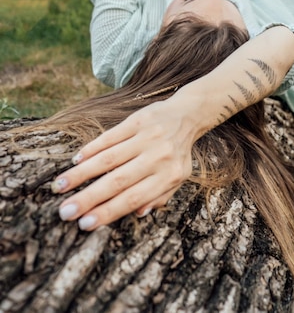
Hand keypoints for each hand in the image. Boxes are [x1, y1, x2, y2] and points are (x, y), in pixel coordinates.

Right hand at [51, 100, 194, 229]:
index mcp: (169, 175)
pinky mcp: (138, 120)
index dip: (108, 212)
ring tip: (60, 186)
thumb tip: (138, 214)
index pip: (134, 198)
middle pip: (118, 181)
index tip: (84, 224)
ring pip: (109, 158)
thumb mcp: (178, 177)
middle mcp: (159, 156)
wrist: (187, 114)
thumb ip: (160, 196)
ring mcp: (148, 137)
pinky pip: (111, 136)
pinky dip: (92, 148)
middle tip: (65, 212)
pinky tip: (76, 160)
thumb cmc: (178, 152)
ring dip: (82, 173)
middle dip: (89, 198)